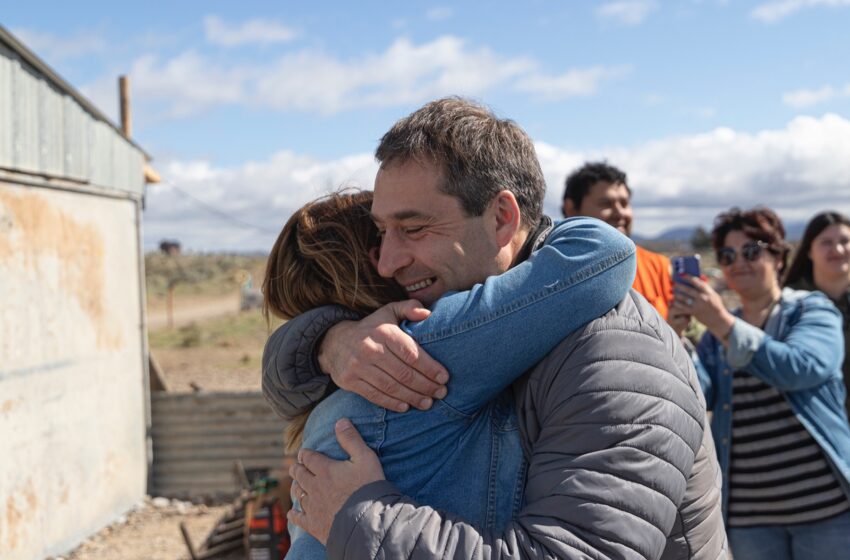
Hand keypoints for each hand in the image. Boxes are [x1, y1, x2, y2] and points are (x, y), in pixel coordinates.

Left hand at [288, 418, 384, 544]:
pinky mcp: (314, 524)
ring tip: (297, 484)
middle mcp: (314, 487)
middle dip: (297, 468)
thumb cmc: (369, 488)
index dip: (305, 454)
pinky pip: (298, 518)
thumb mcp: (366, 458)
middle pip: (299, 474)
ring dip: (296, 486)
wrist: (368, 522)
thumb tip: (340, 420)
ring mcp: (313, 506)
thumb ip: (351, 439)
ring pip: (298, 493)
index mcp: (325, 469)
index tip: (304, 453)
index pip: (308, 457)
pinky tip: (292, 513)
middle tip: (296, 466)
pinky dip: (294, 514)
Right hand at [318, 300, 448, 411]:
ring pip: (391, 386)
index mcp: (384, 332)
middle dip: (425, 385)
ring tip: (428, 403)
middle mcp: (370, 349)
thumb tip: (428, 313)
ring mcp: (358, 366)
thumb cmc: (371, 328)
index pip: (411, 353)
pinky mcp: (349, 380)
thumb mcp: (388, 312)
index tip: (444, 378)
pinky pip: (374, 395)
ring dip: (412, 397)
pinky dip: (392, 403)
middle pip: (404, 373)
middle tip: (441, 393)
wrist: (334, 342)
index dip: (430, 368)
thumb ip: (409, 308)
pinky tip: (406, 406)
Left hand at [671, 275, 734, 339]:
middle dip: (679, 286)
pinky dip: (677, 303)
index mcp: (708, 292)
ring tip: (672, 291)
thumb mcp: (713, 295)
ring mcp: (698, 305)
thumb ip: (706, 287)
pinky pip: (682, 306)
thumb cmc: (716, 305)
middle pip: (688, 290)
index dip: (688, 277)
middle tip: (674, 283)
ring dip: (676, 294)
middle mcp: (703, 298)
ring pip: (684, 298)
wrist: (719, 320)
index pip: (697, 282)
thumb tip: (699, 277)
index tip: (681, 274)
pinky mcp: (694, 312)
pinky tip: (673, 300)